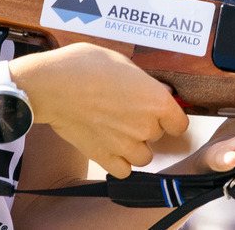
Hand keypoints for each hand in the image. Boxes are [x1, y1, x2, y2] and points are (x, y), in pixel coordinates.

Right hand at [11, 43, 189, 177]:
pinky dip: (119, 163)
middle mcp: (146, 126)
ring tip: (119, 131)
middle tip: (126, 112)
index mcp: (157, 102)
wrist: (54, 85)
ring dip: (135, 147)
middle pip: (157, 136)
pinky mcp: (104, 157)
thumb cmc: (87, 66)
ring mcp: (125, 145)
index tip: (161, 113)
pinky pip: (123, 171)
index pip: (180, 124)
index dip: (170, 118)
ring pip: (143, 157)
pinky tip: (110, 148)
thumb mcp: (124, 63)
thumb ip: (146, 83)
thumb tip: (160, 91)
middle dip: (146, 126)